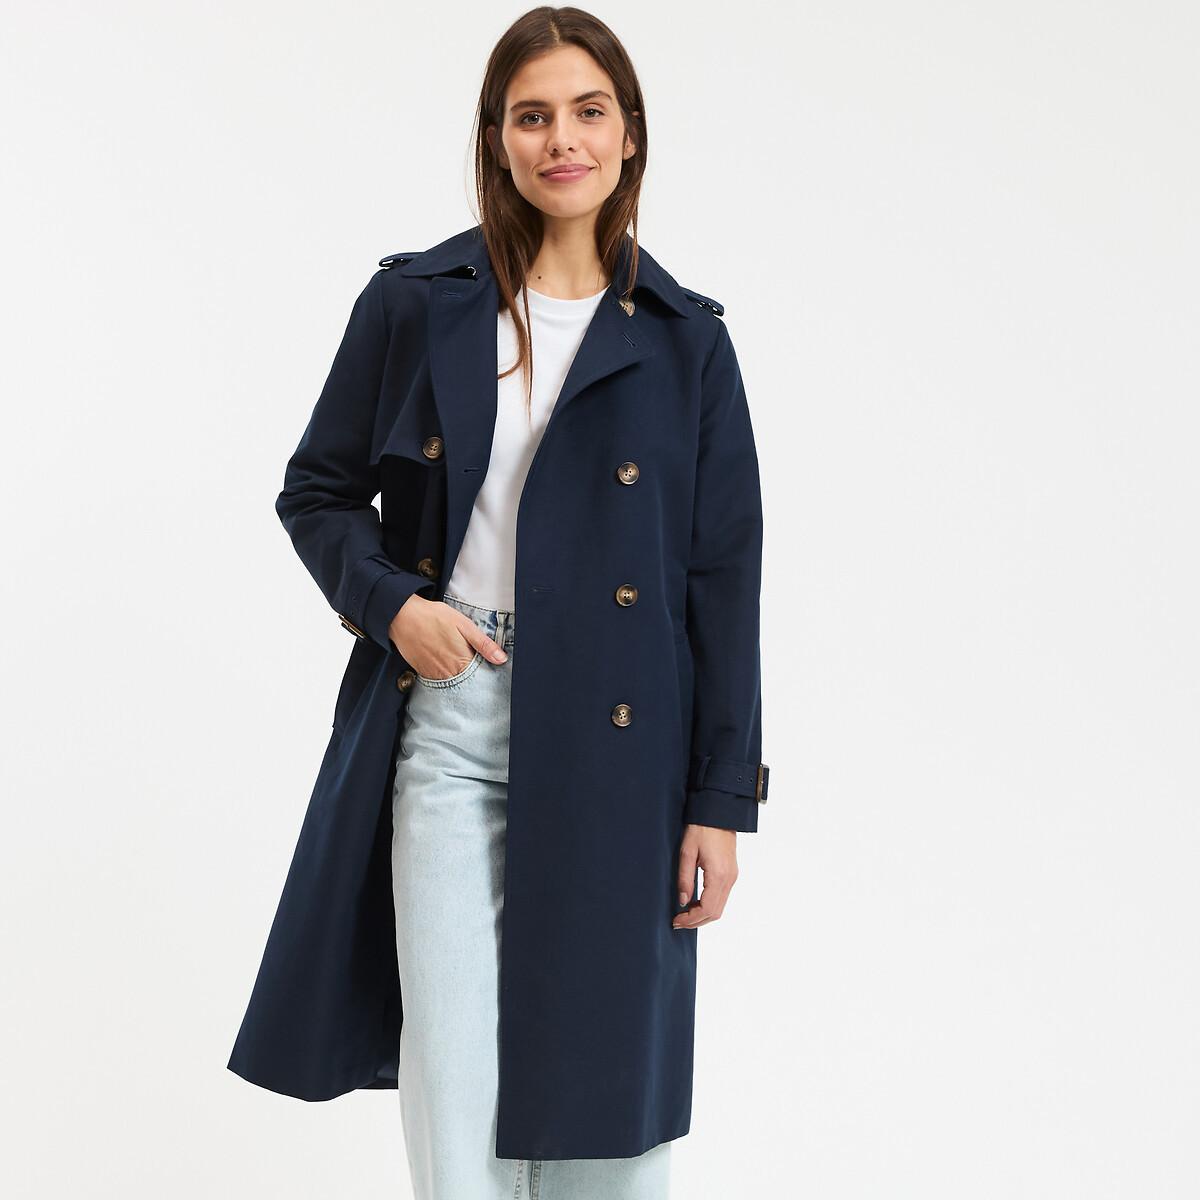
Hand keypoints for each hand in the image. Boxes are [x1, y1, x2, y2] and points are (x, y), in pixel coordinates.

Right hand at [388, 595, 507, 677]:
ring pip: (453, 684)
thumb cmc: (434, 617)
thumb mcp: (464, 625)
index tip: (491, 670)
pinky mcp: (423, 674)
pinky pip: (438, 682)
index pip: (481, 676)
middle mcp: (449, 673)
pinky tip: (445, 664)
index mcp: (462, 660)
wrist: (402, 616)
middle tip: (472, 664)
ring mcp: (435, 675)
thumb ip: (483, 644)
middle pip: (468, 683)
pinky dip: (445, 677)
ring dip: (459, 679)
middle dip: (474, 678)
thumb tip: (502, 659)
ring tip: (457, 662)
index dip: (487, 673)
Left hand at [673, 824, 737, 928]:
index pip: (707, 909)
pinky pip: (722, 897)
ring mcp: (732, 877)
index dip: (691, 919)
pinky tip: (695, 903)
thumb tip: (682, 901)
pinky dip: (709, 906)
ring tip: (684, 914)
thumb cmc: (701, 828)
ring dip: (703, 915)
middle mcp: (729, 879)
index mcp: (718, 875)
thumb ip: (684, 879)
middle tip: (678, 922)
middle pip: (715, 913)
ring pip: (720, 907)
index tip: (676, 921)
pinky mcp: (732, 873)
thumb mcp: (687, 852)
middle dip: (696, 921)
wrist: (718, 812)